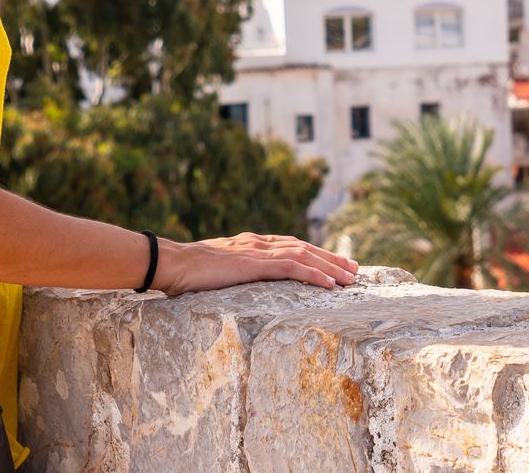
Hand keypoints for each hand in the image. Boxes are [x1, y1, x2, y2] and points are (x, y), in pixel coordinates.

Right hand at [152, 232, 358, 295]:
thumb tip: (243, 284)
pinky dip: (313, 275)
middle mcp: (259, 243)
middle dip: (332, 259)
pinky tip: (329, 285)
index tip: (336, 264)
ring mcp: (257, 251)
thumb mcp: (219, 270)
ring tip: (350, 279)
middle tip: (355, 270)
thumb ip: (236, 272)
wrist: (173, 263)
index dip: (317, 255)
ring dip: (330, 267)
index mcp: (252, 244)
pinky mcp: (254, 263)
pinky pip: (291, 268)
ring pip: (304, 256)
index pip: (292, 246)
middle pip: (304, 248)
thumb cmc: (189, 272)